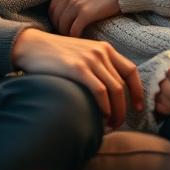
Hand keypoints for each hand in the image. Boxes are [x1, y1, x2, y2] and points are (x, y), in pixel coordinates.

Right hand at [12, 27, 143, 127]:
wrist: (31, 45)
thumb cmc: (55, 54)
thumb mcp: (81, 54)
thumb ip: (96, 66)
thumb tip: (108, 91)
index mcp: (104, 48)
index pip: (131, 70)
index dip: (138, 91)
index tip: (138, 107)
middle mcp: (101, 52)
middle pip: (123, 84)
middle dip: (125, 108)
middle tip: (120, 123)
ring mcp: (90, 59)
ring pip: (115, 90)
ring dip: (116, 111)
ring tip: (111, 125)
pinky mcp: (78, 68)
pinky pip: (100, 91)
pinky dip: (104, 107)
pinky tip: (101, 116)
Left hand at [48, 0, 119, 37]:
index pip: (53, 6)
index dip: (54, 18)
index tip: (60, 24)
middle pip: (56, 16)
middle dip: (59, 27)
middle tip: (65, 34)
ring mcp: (77, 4)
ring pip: (63, 24)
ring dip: (66, 33)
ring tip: (72, 38)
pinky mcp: (86, 14)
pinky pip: (74, 29)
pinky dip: (74, 36)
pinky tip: (79, 38)